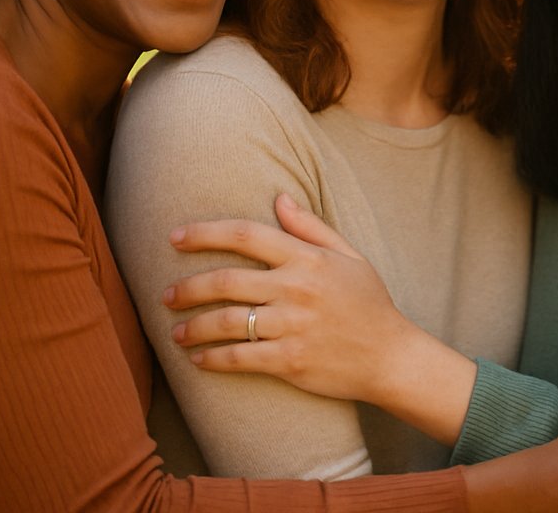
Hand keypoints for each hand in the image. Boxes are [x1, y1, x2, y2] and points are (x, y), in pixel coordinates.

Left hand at [162, 193, 414, 404]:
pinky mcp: (289, 361)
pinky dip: (212, 359)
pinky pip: (239, 358)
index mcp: (307, 258)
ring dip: (193, 327)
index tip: (175, 237)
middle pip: (225, 280)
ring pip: (226, 321)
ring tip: (176, 332)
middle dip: (187, 287)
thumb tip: (279, 197)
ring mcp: (292, 325)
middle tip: (166, 294)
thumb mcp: (348, 256)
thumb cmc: (369, 304)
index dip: (205, 233)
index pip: (245, 235)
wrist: (391, 356)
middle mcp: (296, 288)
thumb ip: (310, 227)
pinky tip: (198, 359)